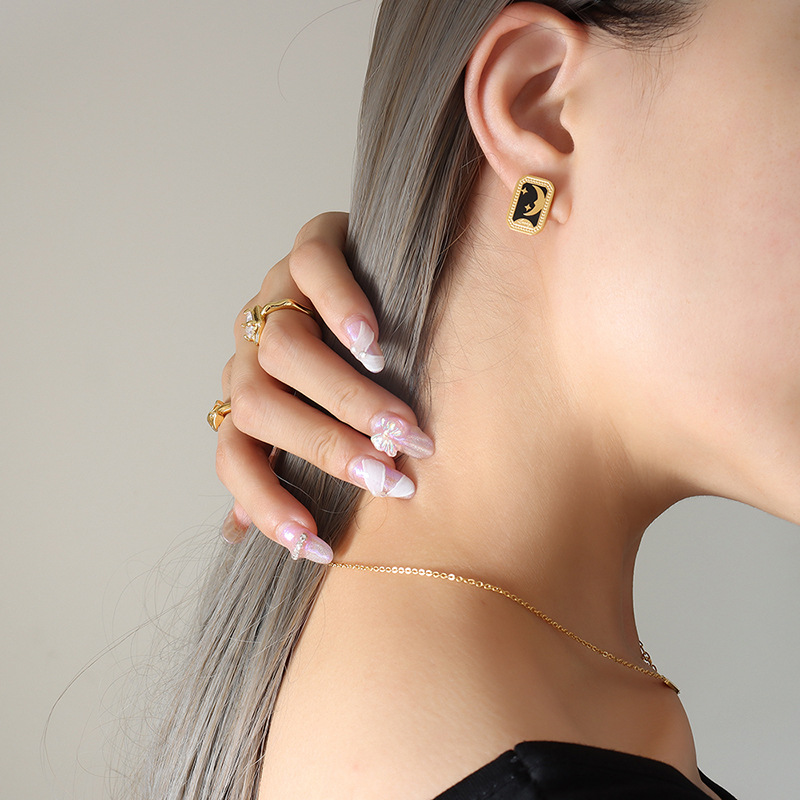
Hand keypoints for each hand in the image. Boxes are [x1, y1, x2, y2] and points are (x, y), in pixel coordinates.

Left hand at [215, 212, 433, 559]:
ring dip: (344, 395)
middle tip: (390, 476)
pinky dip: (341, 306)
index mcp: (247, 399)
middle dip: (325, 449)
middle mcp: (249, 351)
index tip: (321, 547)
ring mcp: (275, 296)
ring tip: (398, 424)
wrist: (361, 273)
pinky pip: (312, 268)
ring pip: (283, 348)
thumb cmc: (336, 366)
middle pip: (259, 406)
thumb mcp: (308, 420)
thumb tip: (235, 535)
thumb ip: (279, 467)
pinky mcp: (309, 248)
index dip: (267, 505)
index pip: (234, 458)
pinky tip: (375, 343)